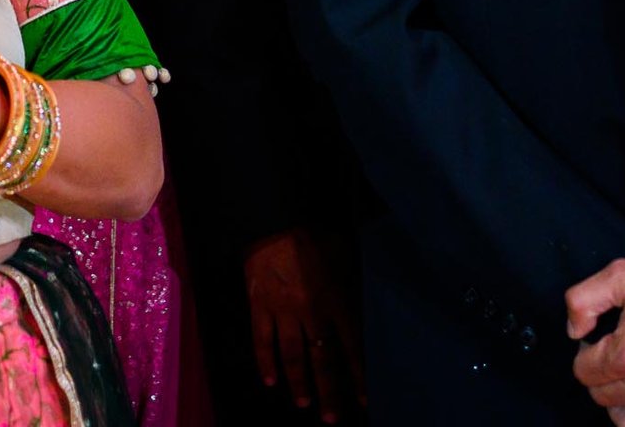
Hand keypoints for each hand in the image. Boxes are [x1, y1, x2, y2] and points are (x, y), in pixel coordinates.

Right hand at [246, 230, 358, 421]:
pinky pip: (261, 340)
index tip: (364, 401)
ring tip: (304, 405)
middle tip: (333, 419)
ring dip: (299, 383)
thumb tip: (362, 307)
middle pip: (322, 360)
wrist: (273, 218)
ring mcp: (283, 310)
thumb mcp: (344, 257)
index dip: (359, 376)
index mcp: (336, 299)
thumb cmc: (313, 234)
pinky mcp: (259, 305)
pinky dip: (265, 362)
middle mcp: (312, 311)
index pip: (352, 347)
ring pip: (292, 356)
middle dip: (329, 392)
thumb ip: (352, 286)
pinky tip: (269, 381)